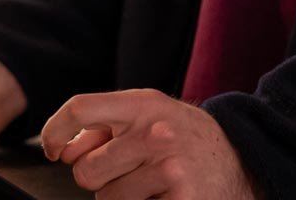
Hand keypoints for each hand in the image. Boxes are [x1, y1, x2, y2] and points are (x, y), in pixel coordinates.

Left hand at [42, 89, 261, 199]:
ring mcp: (170, 169)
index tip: (51, 149)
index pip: (80, 108)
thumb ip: (103, 127)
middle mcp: (155, 133)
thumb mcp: (148, 116)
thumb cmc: (185, 138)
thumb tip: (62, 148)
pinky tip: (162, 196)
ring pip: (107, 198)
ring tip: (149, 184)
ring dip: (120, 197)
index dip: (54, 131)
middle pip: (85, 169)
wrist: (244, 161)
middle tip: (125, 171)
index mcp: (143, 104)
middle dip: (97, 177)